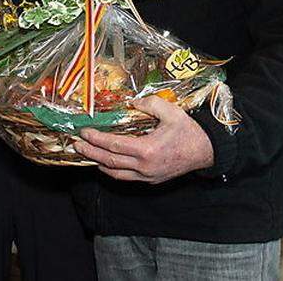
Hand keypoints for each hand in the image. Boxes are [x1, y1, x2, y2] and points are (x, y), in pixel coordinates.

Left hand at [73, 96, 213, 182]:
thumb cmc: (188, 130)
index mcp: (147, 149)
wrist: (207, 151)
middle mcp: (144, 166)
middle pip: (109, 161)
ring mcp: (147, 176)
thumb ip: (148, 104)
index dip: (95, 139)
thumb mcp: (170, 111)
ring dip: (98, 164)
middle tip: (76, 145)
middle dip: (90, 153)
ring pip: (115, 173)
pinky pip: (126, 178)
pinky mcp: (151, 180)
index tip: (84, 132)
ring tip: (86, 154)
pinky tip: (105, 163)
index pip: (113, 145)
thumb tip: (130, 102)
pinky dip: (112, 171)